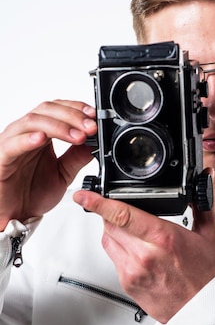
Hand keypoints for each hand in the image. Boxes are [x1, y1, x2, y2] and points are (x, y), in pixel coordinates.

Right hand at [0, 100, 96, 227]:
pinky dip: (27, 139)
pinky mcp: (1, 158)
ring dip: (58, 126)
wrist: (16, 215)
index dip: (77, 109)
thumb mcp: (64, 174)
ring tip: (77, 136)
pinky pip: (12, 144)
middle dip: (72, 116)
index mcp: (42, 134)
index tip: (94, 116)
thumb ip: (77, 157)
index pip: (58, 109)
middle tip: (90, 127)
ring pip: (32, 122)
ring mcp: (12, 143)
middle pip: (47, 110)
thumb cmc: (32, 193)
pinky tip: (41, 138)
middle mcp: (26, 134)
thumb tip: (95, 142)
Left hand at [73, 187, 214, 322]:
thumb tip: (204, 180)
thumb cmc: (208, 278)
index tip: (84, 194)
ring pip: (108, 240)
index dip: (98, 202)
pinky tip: (138, 251)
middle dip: (112, 213)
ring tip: (134, 231)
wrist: (205, 311)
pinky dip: (120, 249)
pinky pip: (114, 259)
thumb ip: (203, 204)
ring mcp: (133, 271)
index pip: (122, 214)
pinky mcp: (128, 284)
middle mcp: (144, 255)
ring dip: (114, 230)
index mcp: (163, 238)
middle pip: (110, 224)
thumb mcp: (210, 236)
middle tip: (125, 210)